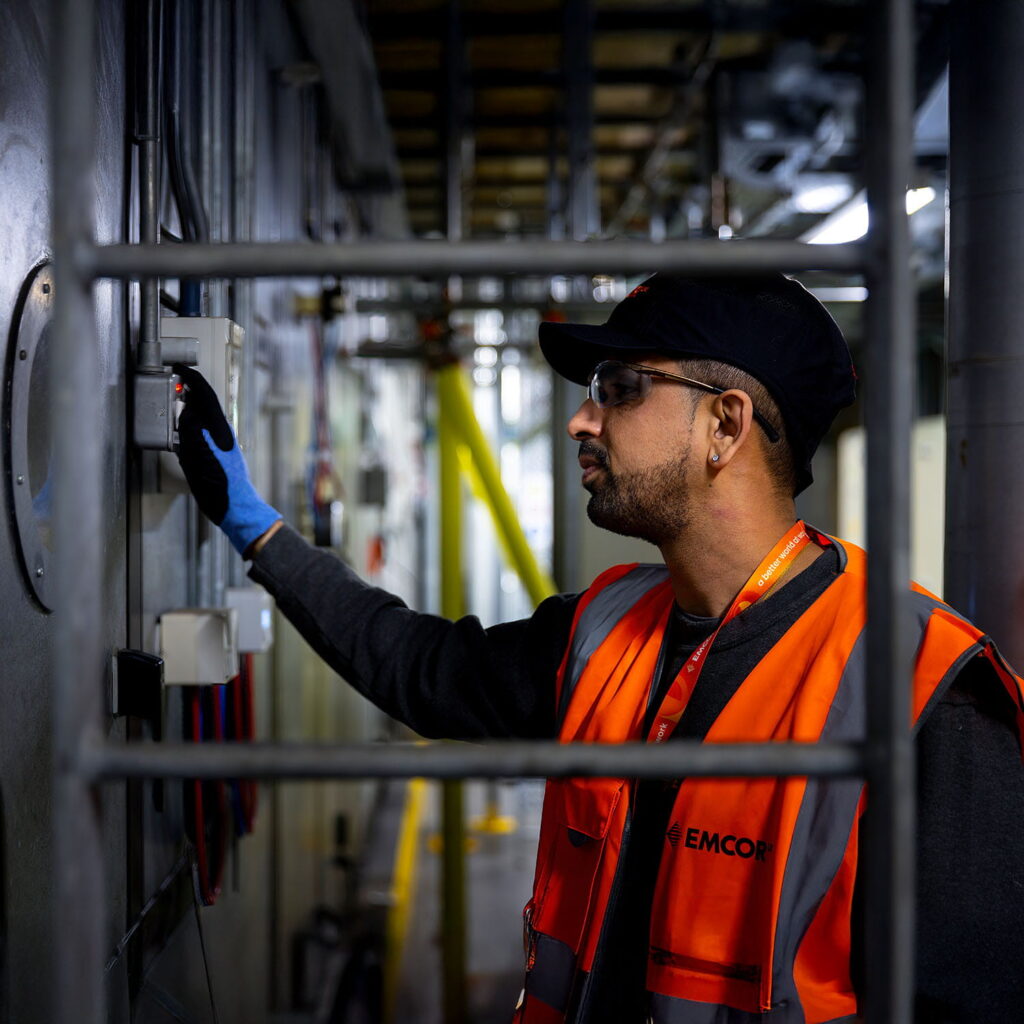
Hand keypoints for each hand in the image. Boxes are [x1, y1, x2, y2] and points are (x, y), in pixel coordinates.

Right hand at [173, 363, 280, 555]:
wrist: (237, 508)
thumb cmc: (220, 489)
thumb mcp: (196, 460)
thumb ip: (190, 433)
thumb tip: (186, 410)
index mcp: (219, 430)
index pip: (205, 394)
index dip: (191, 378)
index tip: (178, 368)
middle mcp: (223, 433)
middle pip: (205, 403)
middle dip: (188, 390)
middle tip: (172, 384)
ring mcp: (223, 442)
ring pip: (204, 416)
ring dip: (189, 407)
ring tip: (173, 405)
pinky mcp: (221, 452)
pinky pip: (203, 431)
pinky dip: (191, 425)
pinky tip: (181, 431)